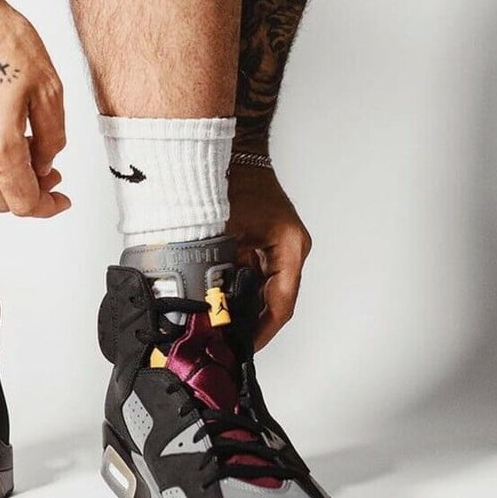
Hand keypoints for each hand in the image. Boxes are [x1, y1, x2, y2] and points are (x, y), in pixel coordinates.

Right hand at [0, 0, 68, 216]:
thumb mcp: (47, 87)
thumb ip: (52, 136)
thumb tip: (46, 165)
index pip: (24, 203)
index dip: (48, 206)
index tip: (60, 199)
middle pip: (0, 202)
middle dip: (28, 195)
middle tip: (48, 174)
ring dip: (4, 179)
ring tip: (25, 149)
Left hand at [226, 164, 311, 351]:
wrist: (234, 150)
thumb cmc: (233, 180)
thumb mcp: (221, 230)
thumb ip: (217, 268)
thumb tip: (205, 304)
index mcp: (289, 247)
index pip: (280, 304)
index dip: (262, 331)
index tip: (243, 347)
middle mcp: (291, 250)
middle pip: (274, 301)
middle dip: (250, 324)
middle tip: (225, 343)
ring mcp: (282, 247)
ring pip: (265, 291)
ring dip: (243, 308)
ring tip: (219, 328)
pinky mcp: (268, 244)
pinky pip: (256, 276)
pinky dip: (238, 290)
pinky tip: (218, 302)